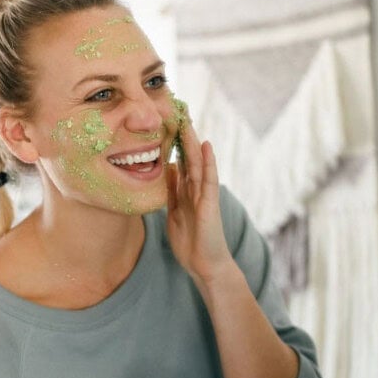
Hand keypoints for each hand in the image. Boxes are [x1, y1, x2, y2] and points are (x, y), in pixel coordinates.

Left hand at [166, 121, 232, 287]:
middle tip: (178, 112)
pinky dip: (208, 161)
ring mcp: (204, 195)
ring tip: (189, 120)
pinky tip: (206, 145)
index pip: (180, 161)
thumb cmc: (191, 242)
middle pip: (189, 157)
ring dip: (193, 142)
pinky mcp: (210, 204)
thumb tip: (168, 168)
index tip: (167, 122)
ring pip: (198, 163)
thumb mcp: (174, 212)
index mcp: (186, 192)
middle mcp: (196, 189)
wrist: (205, 265)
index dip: (174, 143)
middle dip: (183, 136)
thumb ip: (173, 192)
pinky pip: (209, 179)